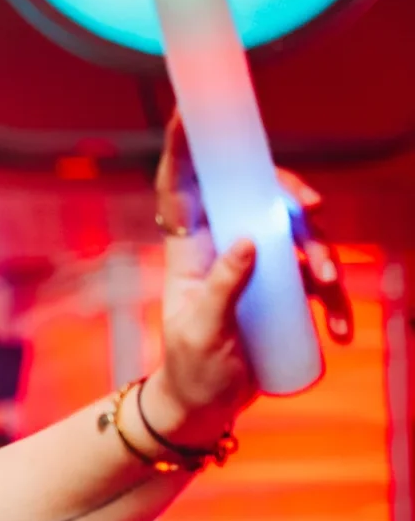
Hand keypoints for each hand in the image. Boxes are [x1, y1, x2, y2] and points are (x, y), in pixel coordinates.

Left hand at [144, 113, 352, 444]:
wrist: (203, 408)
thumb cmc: (189, 369)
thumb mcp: (200, 332)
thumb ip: (222, 289)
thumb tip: (251, 243)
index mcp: (190, 250)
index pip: (182, 190)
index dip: (185, 150)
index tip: (189, 112)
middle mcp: (225, 248)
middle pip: (258, 199)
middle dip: (290, 194)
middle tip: (313, 208)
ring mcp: (257, 269)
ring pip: (298, 238)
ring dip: (320, 255)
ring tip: (324, 283)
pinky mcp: (283, 295)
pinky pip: (317, 286)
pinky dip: (333, 305)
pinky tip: (336, 333)